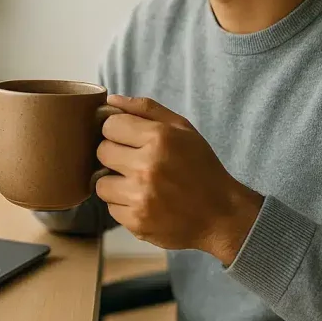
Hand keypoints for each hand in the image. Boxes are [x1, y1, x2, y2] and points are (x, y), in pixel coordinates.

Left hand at [95, 94, 264, 264]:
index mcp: (159, 138)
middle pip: (102, 152)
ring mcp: (140, 196)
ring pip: (100, 183)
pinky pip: (110, 207)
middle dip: (114, 155)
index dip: (117, 130)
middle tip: (134, 161)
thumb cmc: (200, 167)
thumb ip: (146, 109)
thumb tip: (110, 99)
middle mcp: (147, 166)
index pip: (109, 125)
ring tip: (138, 183)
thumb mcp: (182, 129)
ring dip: (115, 182)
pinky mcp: (136, 222)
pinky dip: (123, 204)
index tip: (127, 137)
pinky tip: (144, 201)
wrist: (221, 214)